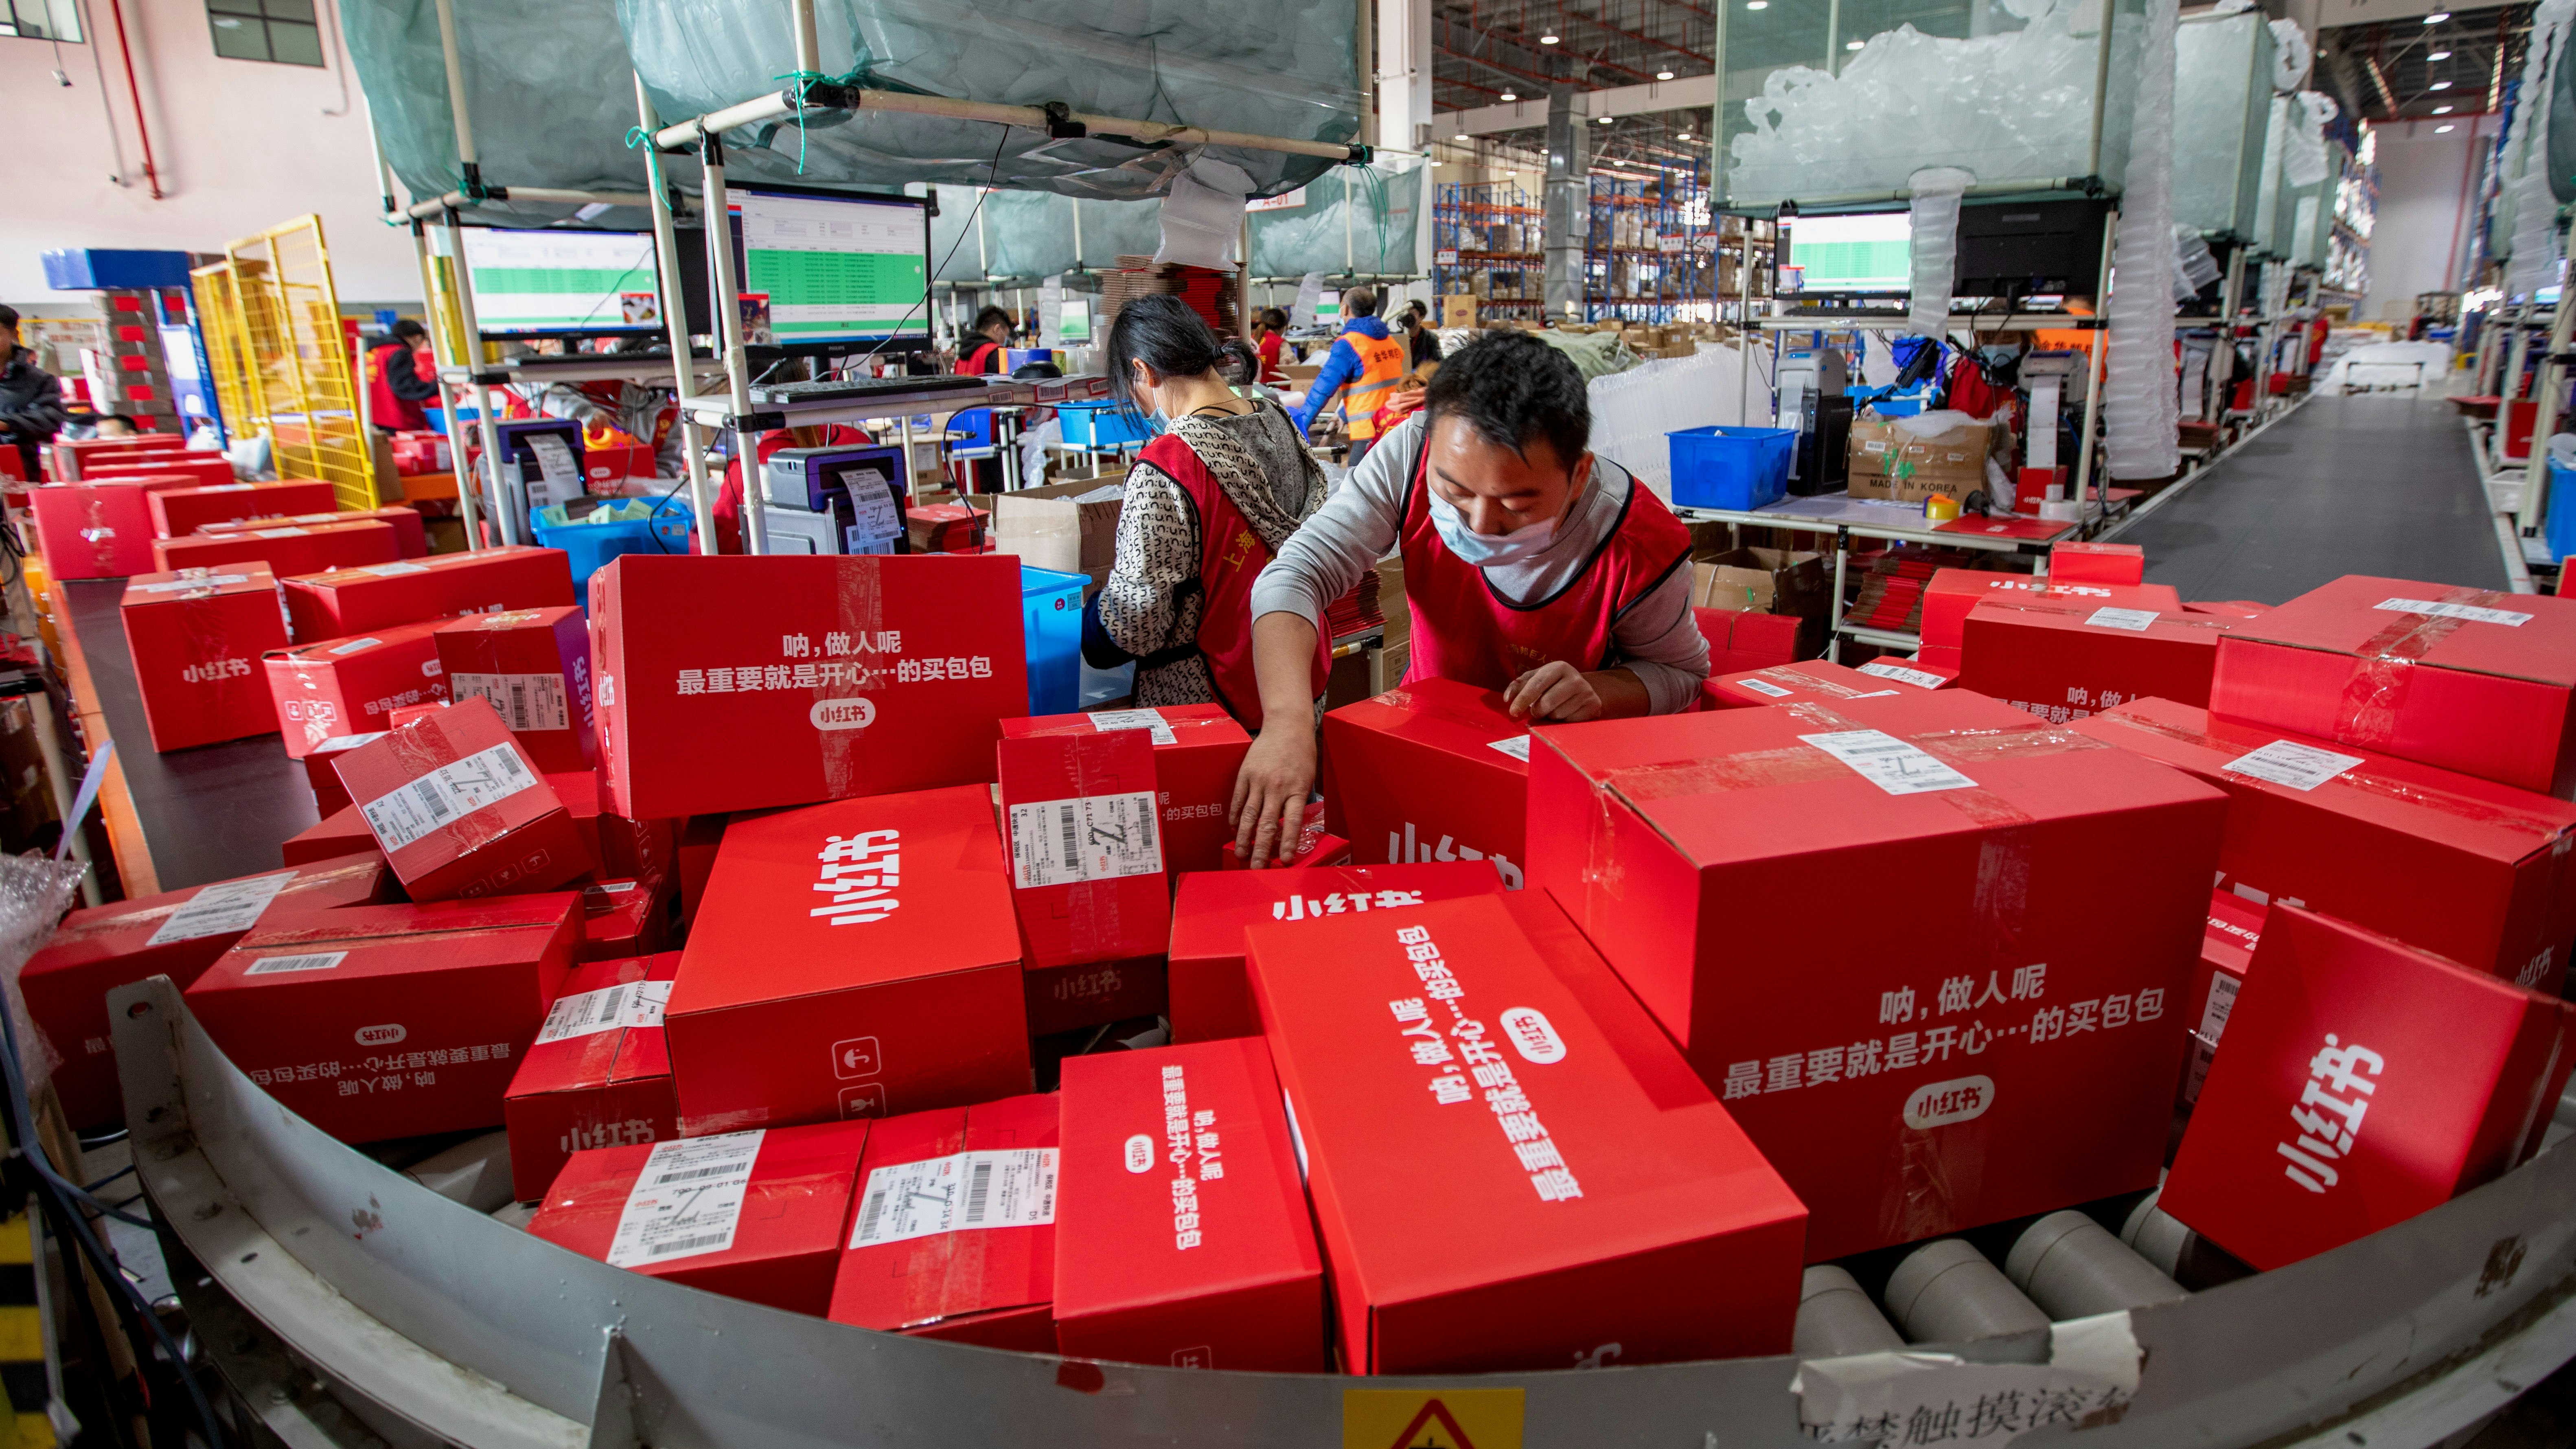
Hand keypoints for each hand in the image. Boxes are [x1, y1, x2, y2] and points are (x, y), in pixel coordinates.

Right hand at [1228, 725, 1315, 868]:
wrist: (1286, 726)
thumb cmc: (1301, 755)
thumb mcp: (1307, 778)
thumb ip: (1298, 802)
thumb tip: (1288, 830)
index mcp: (1297, 789)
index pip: (1292, 822)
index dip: (1287, 843)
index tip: (1284, 862)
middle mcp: (1277, 787)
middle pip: (1267, 825)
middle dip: (1261, 850)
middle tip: (1257, 869)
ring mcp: (1259, 780)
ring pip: (1249, 816)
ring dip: (1244, 839)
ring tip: (1240, 855)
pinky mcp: (1245, 774)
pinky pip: (1238, 800)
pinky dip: (1236, 817)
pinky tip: (1235, 830)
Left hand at [1503, 661, 1604, 722]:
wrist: (1583, 691)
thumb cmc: (1554, 685)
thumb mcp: (1537, 679)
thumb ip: (1518, 686)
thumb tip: (1508, 698)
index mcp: (1558, 667)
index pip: (1536, 685)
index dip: (1522, 699)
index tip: (1513, 712)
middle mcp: (1575, 678)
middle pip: (1545, 704)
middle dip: (1537, 711)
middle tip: (1540, 709)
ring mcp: (1586, 693)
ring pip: (1557, 715)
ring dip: (1551, 717)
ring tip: (1556, 709)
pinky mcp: (1593, 707)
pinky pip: (1569, 723)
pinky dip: (1563, 722)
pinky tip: (1567, 713)